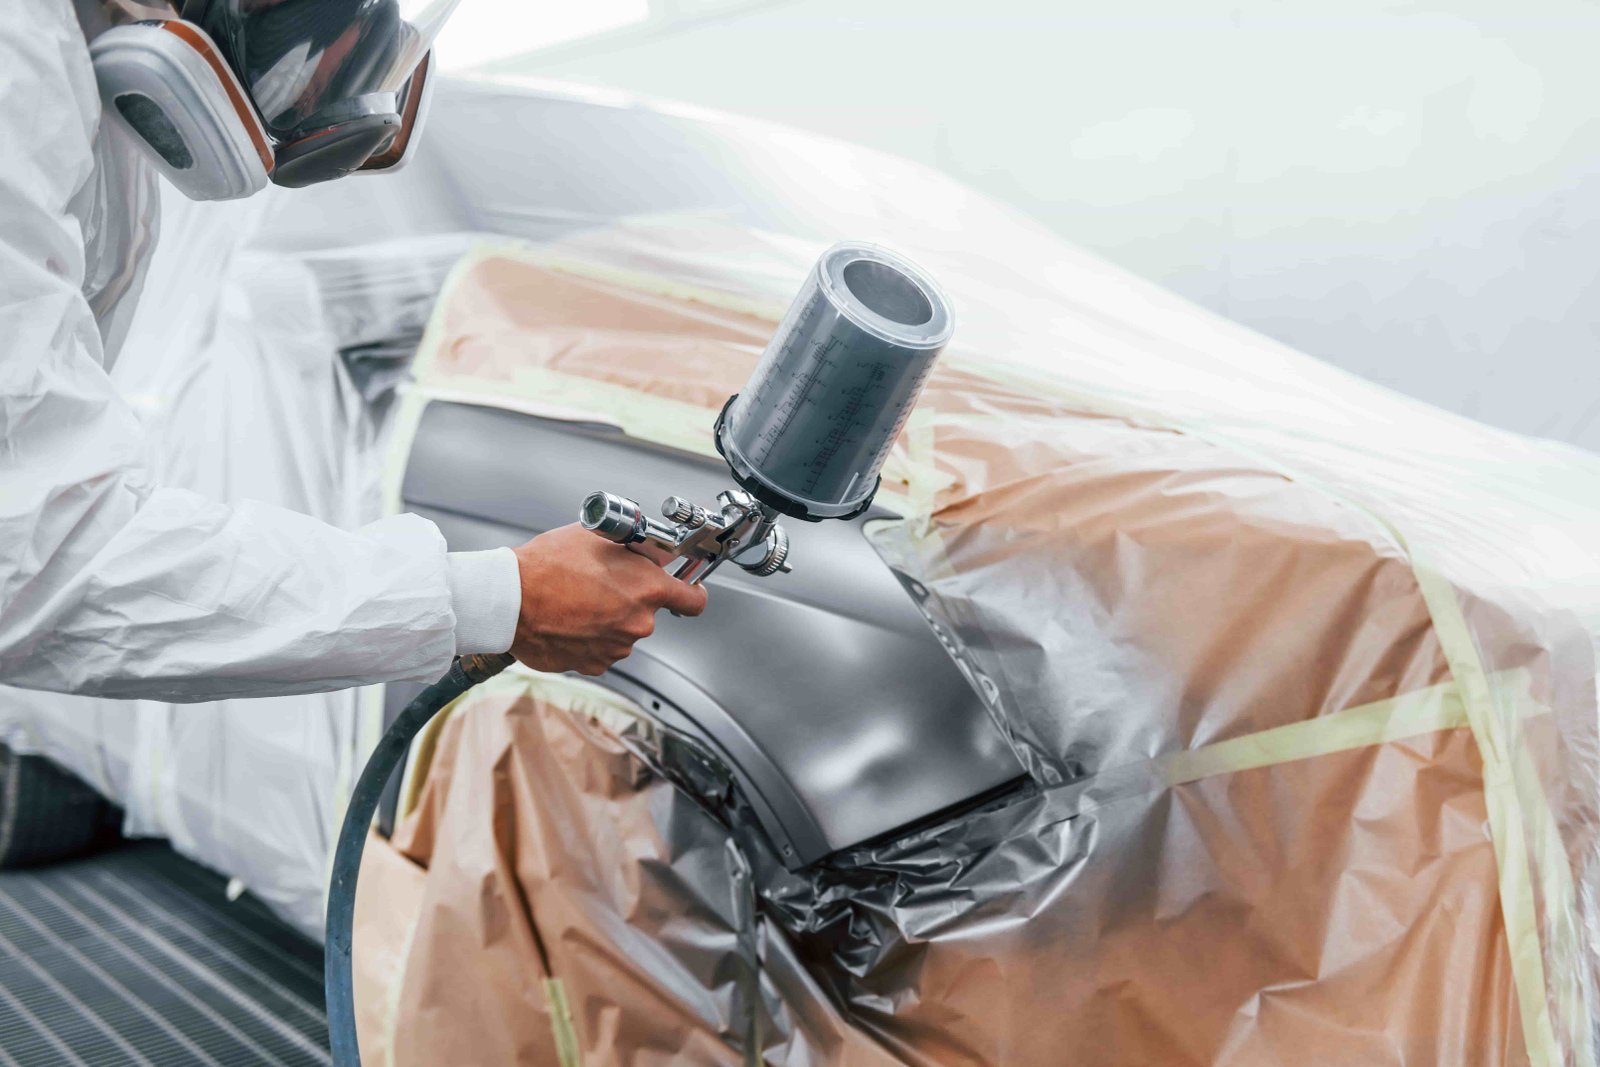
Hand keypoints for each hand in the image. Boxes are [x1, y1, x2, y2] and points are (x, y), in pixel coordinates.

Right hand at [509, 524, 706, 675]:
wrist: (509, 601)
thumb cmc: (547, 566)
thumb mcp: (597, 537)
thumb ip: (632, 547)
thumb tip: (647, 550)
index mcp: (647, 590)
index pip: (694, 601)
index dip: (691, 593)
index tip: (686, 590)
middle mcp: (638, 623)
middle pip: (648, 613)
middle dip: (630, 600)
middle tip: (601, 584)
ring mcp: (616, 648)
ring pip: (621, 631)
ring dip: (607, 619)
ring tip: (576, 600)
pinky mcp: (592, 665)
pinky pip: (599, 649)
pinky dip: (588, 637)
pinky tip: (568, 620)